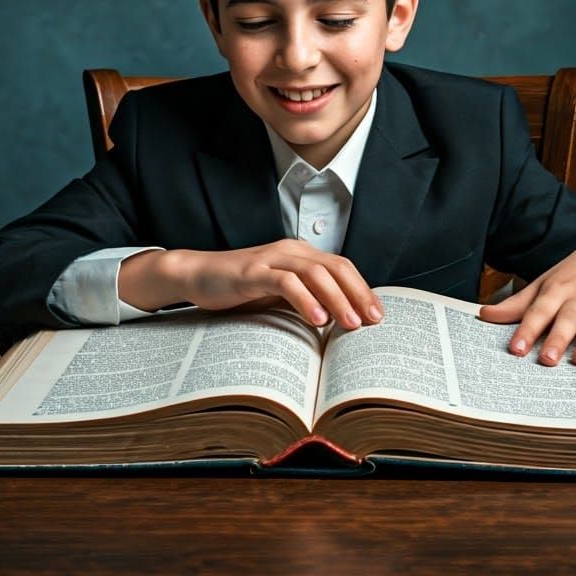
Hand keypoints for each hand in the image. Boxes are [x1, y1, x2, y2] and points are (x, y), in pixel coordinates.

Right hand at [118, 240, 382, 329]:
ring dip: (337, 299)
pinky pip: (286, 283)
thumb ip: (305, 300)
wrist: (197, 275)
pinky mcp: (253, 272)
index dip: (362, 289)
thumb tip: (339, 322)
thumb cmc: (240, 288)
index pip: (342, 267)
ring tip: (350, 324)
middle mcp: (290, 251)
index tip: (378, 316)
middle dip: (357, 294)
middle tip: (372, 322)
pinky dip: (305, 300)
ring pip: (315, 273)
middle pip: (335, 268)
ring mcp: (271, 259)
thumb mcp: (279, 294)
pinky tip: (317, 320)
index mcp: (300, 254)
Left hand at [477, 245, 575, 365]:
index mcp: (556, 290)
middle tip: (547, 360)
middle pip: (568, 318)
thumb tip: (484, 315)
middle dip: (557, 338)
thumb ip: (516, 305)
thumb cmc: (568, 279)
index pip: (539, 311)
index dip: (527, 330)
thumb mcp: (541, 286)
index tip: (515, 349)